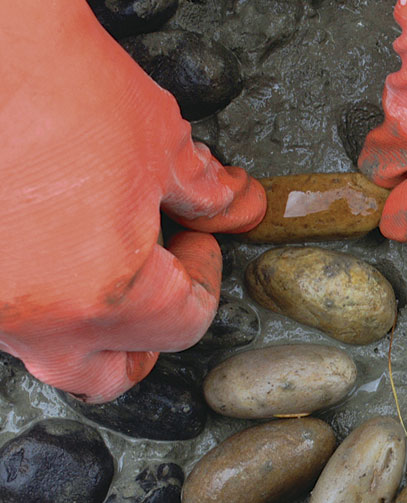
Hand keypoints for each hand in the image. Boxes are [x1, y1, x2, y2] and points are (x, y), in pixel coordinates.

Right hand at [0, 0, 265, 401]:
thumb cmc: (50, 78)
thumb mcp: (153, 138)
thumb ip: (204, 193)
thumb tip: (240, 206)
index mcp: (106, 294)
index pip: (184, 324)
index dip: (206, 280)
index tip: (202, 241)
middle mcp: (40, 322)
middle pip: (112, 375)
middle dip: (150, 340)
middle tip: (164, 293)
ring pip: (57, 359)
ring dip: (98, 334)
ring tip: (116, 278)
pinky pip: (18, 323)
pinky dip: (52, 305)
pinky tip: (63, 256)